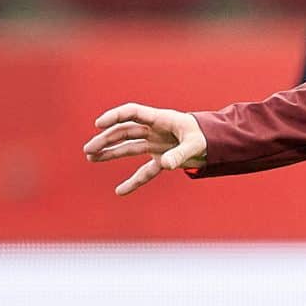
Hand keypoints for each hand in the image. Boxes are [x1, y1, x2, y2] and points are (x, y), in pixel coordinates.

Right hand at [85, 103, 207, 194]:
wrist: (216, 142)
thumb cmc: (206, 136)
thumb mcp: (196, 144)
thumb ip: (180, 154)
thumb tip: (164, 164)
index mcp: (161, 119)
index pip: (132, 113)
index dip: (114, 116)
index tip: (98, 125)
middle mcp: (154, 131)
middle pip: (124, 132)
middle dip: (105, 140)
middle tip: (88, 150)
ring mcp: (156, 145)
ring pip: (128, 148)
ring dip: (110, 153)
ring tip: (91, 158)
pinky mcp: (162, 159)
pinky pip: (145, 172)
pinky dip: (134, 182)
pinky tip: (120, 191)